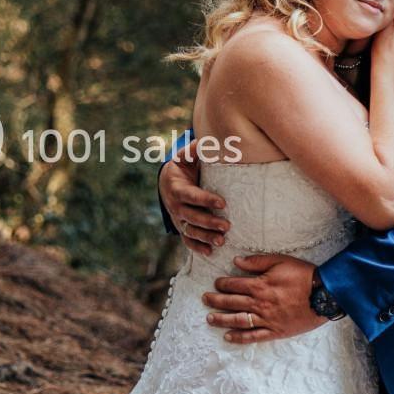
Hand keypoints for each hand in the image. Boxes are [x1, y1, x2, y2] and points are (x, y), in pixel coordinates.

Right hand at [159, 138, 229, 255]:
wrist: (166, 183)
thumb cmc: (182, 168)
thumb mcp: (185, 157)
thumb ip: (194, 150)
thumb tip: (205, 141)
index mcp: (177, 188)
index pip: (191, 196)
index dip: (205, 200)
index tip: (222, 203)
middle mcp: (175, 206)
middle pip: (192, 217)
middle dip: (209, 223)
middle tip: (227, 226)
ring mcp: (178, 219)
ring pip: (190, 231)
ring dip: (205, 237)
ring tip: (221, 241)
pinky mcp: (181, 227)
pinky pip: (187, 240)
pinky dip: (197, 247)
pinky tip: (210, 252)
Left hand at [202, 254, 327, 343]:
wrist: (325, 295)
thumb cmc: (303, 276)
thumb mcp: (280, 261)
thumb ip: (257, 261)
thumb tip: (236, 261)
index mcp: (260, 285)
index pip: (234, 284)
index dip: (222, 283)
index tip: (216, 283)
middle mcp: (260, 304)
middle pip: (231, 302)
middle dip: (216, 301)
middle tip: (205, 299)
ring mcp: (267, 319)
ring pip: (238, 320)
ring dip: (221, 320)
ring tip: (209, 319)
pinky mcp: (275, 331)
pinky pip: (254, 336)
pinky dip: (239, 337)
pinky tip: (228, 337)